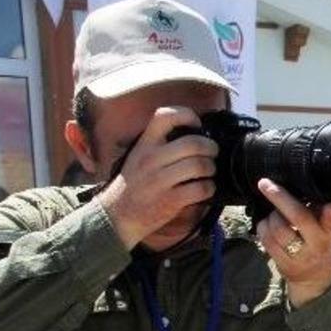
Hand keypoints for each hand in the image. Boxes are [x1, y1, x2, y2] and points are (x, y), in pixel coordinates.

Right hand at [97, 106, 218, 248]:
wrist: (118, 215)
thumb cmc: (134, 184)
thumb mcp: (139, 155)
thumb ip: (160, 144)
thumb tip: (194, 134)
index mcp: (144, 144)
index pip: (166, 116)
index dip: (188, 115)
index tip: (197, 125)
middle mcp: (152, 159)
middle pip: (193, 143)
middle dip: (210, 147)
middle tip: (212, 152)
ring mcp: (160, 180)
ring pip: (200, 165)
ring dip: (211, 168)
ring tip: (208, 172)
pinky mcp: (170, 200)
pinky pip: (201, 189)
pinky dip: (209, 188)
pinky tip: (204, 189)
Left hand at [255, 178, 330, 307]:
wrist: (315, 280)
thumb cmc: (320, 246)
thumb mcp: (328, 231)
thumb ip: (321, 213)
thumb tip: (303, 188)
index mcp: (329, 234)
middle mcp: (316, 245)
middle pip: (299, 218)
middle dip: (281, 198)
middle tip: (266, 183)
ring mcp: (298, 256)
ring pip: (278, 228)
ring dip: (272, 215)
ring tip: (276, 213)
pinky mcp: (282, 263)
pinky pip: (266, 239)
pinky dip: (263, 226)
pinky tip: (268, 224)